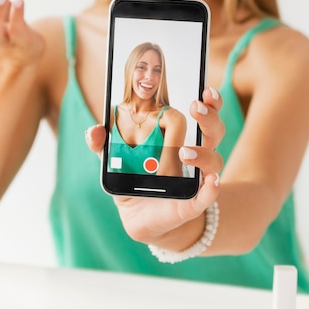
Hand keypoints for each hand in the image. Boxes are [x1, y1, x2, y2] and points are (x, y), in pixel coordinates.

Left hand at [86, 87, 223, 245]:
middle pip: (214, 129)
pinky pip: (206, 195)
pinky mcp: (192, 202)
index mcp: (178, 135)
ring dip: (203, 154)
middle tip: (196, 108)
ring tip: (184, 153)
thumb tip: (94, 131)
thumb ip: (104, 143)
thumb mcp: (116, 158)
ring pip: (214, 160)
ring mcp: (195, 177)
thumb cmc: (134, 177)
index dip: (208, 101)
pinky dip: (211, 189)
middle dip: (210, 116)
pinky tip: (210, 182)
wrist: (138, 216)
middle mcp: (194, 152)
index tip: (203, 92)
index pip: (201, 112)